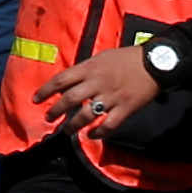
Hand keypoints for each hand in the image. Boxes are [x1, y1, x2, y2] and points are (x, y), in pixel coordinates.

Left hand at [34, 43, 154, 136]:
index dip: (46, 90)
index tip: (36, 99)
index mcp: (90, 68)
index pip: (62, 79)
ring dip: (73, 125)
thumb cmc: (126, 58)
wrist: (155, 63)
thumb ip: (85, 70)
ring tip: (67, 131)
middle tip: (48, 118)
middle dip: (55, 111)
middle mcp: (98, 83)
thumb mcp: (102, 57)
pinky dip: (97, 133)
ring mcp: (111, 97)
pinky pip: (108, 125)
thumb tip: (68, 82)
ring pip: (86, 115)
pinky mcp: (125, 109)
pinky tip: (91, 135)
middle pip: (70, 99)